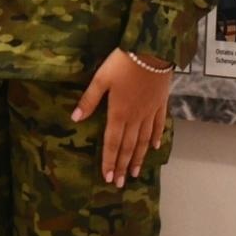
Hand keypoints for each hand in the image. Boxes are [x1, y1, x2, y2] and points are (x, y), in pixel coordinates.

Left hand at [72, 49, 172, 186]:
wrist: (152, 52)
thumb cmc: (122, 63)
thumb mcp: (100, 79)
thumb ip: (89, 100)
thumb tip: (75, 118)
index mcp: (118, 113)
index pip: (112, 142)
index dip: (109, 160)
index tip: (108, 177)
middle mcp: (135, 117)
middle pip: (128, 146)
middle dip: (122, 165)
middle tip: (119, 183)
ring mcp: (150, 112)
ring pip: (144, 140)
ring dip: (138, 157)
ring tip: (135, 172)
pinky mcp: (160, 105)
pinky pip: (159, 126)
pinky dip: (156, 138)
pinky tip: (155, 147)